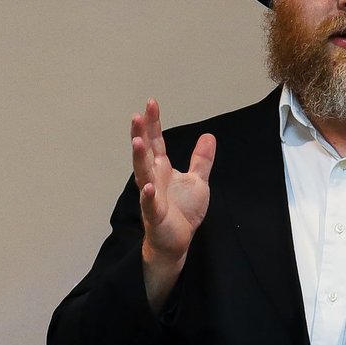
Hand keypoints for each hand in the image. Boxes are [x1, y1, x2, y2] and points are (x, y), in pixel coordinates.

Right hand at [130, 99, 214, 307]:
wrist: (177, 241)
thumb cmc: (183, 212)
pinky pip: (150, 204)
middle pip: (145, 153)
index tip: (151, 103)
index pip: (156, 141)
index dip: (154, 123)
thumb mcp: (198, 181)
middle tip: (137, 115)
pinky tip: (148, 186)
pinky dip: (148, 195)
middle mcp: (153, 178)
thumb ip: (201, 160)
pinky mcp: (155, 215)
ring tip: (137, 141)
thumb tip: (209, 136)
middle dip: (141, 134)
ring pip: (142, 174)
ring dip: (139, 158)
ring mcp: (151, 196)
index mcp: (162, 169)